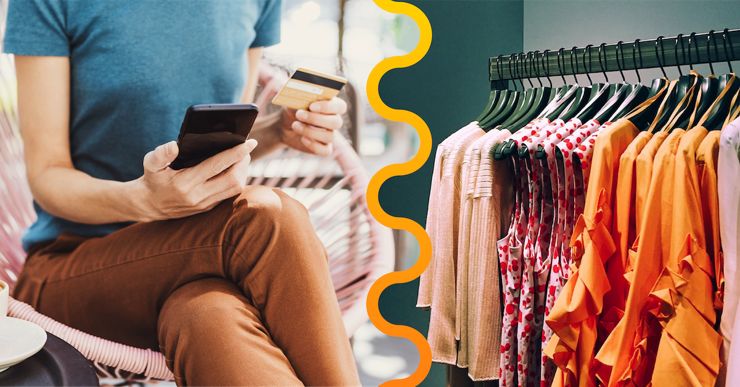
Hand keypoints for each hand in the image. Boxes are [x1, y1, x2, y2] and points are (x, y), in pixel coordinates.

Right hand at [134, 139, 257, 220]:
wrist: (148, 205)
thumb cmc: (152, 180)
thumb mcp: (150, 164)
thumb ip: (161, 154)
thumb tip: (174, 145)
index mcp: (185, 183)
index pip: (217, 165)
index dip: (236, 153)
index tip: (250, 142)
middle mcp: (198, 196)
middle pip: (233, 180)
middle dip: (244, 162)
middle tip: (246, 149)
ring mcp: (205, 204)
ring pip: (235, 189)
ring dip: (243, 172)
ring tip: (242, 158)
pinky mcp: (209, 208)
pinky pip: (230, 194)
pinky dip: (237, 180)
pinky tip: (236, 169)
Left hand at [280, 97, 346, 155]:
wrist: (284, 126)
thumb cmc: (293, 110)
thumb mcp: (295, 102)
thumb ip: (301, 99)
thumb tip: (304, 97)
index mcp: (330, 106)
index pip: (340, 106)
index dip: (328, 107)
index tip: (311, 106)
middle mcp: (333, 120)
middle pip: (336, 122)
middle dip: (317, 119)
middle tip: (299, 115)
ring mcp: (329, 135)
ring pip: (330, 136)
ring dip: (311, 132)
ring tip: (295, 126)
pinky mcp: (324, 148)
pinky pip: (326, 150)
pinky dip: (314, 145)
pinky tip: (303, 139)